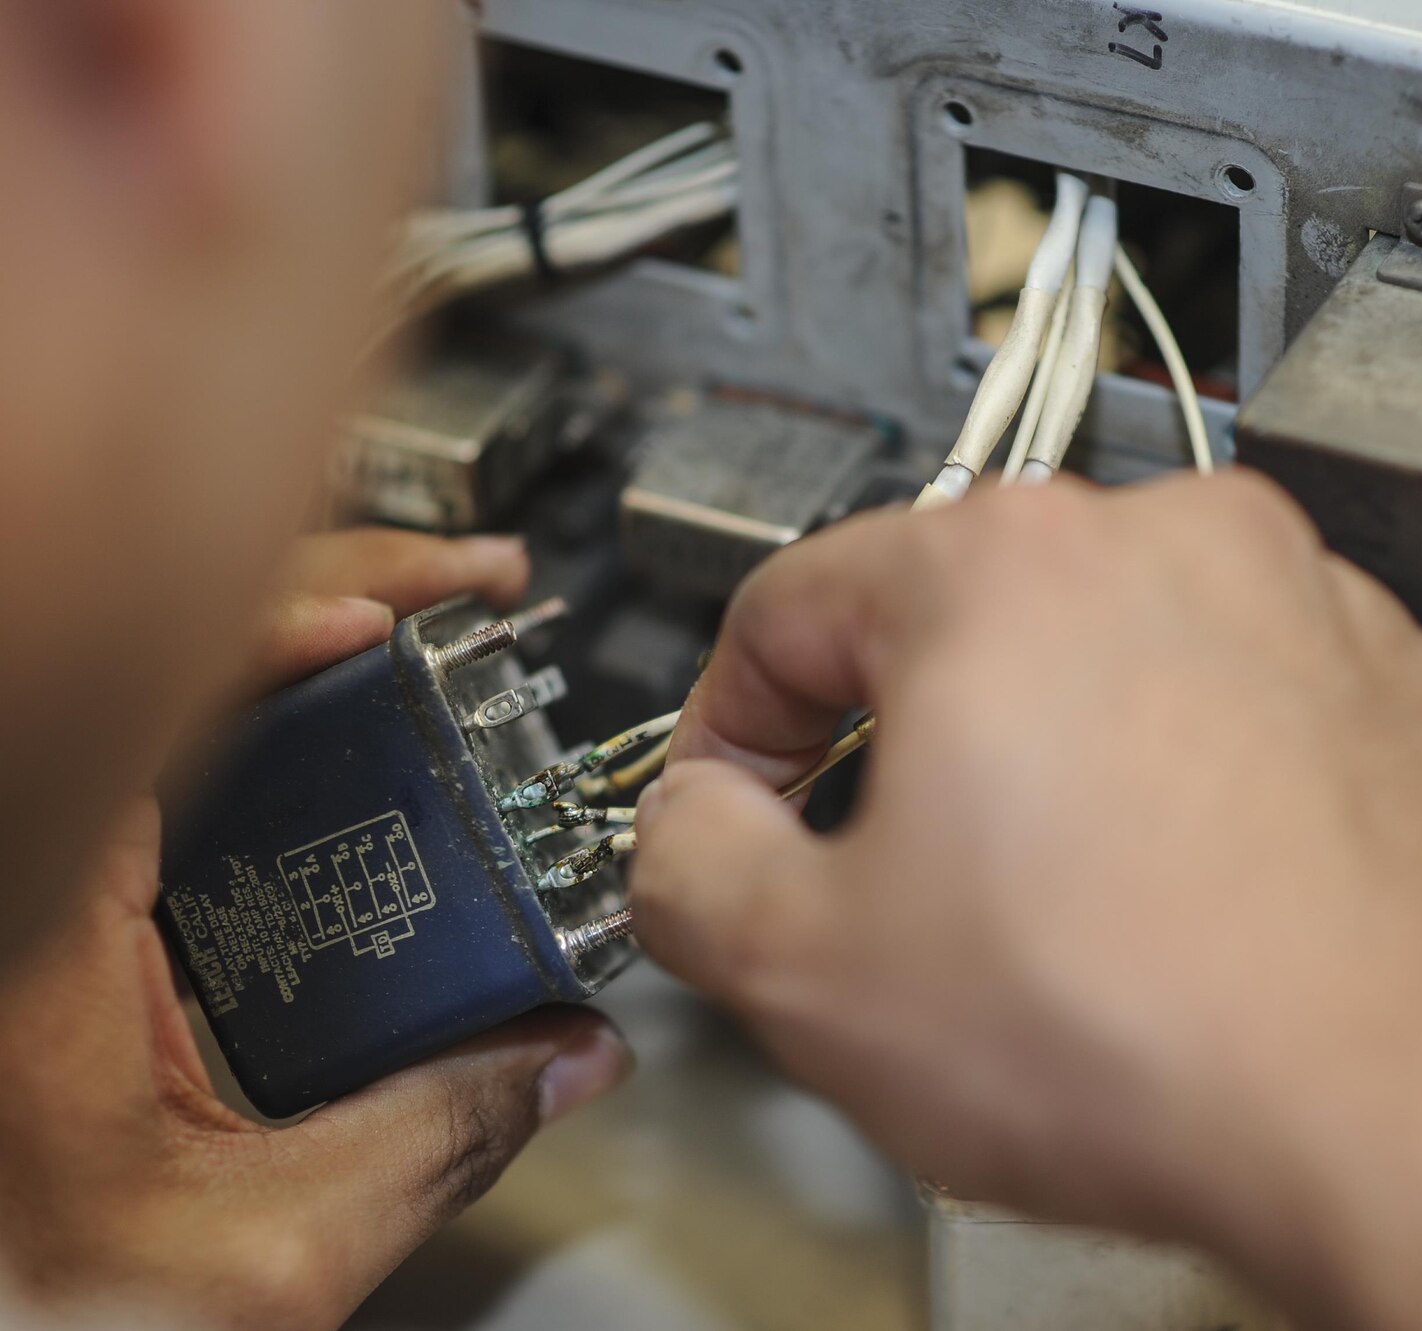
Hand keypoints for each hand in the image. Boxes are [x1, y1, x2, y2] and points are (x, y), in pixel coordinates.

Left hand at [0, 530, 629, 1329]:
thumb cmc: (25, 1314)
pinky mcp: (56, 903)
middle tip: (468, 587)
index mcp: (34, 930)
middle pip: (176, 652)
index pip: (155, 698)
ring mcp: (42, 878)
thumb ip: (432, 1148)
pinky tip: (338, 714)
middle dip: (336, 587)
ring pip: (162, 684)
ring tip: (426, 621)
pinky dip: (255, 697)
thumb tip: (565, 1056)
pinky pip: (157, 746)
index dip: (285, 618)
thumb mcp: (256, 1259)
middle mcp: (27, 875)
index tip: (400, 612)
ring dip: (298, 629)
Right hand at [626, 476, 1421, 1330]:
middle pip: (964, 632)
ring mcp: (1310, 605)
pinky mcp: (1404, 686)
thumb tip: (695, 827)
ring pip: (1115, 668)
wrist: (1410, 1124)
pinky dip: (1202, 788)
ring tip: (1079, 920)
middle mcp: (1171, 543)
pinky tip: (1194, 907)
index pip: (792, 609)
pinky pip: (1249, 711)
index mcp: (1005, 563)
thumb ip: (689, 864)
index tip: (743, 806)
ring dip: (1067, 770)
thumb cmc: (1151, 1038)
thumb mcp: (808, 975)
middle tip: (914, 894)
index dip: (734, 727)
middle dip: (913, 756)